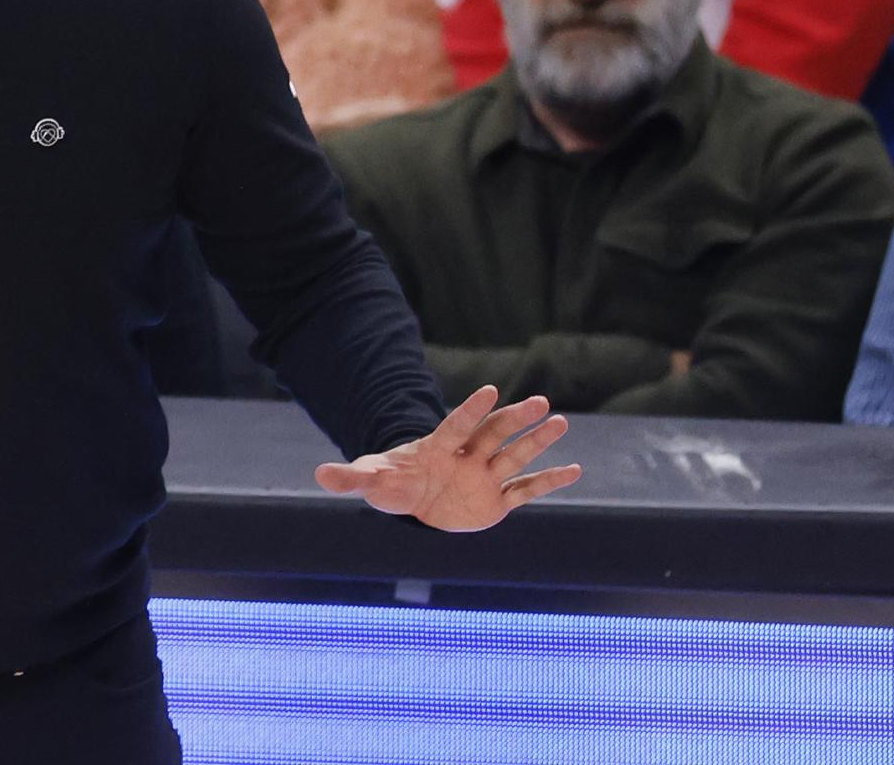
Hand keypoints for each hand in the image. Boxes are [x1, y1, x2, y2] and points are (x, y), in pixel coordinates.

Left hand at [313, 386, 580, 531]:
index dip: (472, 410)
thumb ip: (350, 477)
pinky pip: (526, 490)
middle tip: (541, 401)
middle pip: (494, 435)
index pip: (458, 426)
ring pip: (514, 457)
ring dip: (537, 443)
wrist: (413, 502)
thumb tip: (319, 474)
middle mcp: (466, 458)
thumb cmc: (391, 484)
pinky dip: (549, 481)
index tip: (490, 390)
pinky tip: (575, 469)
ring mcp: (483, 477)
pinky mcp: (495, 501)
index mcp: (438, 449)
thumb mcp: (370, 481)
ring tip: (560, 422)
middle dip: (515, 419)